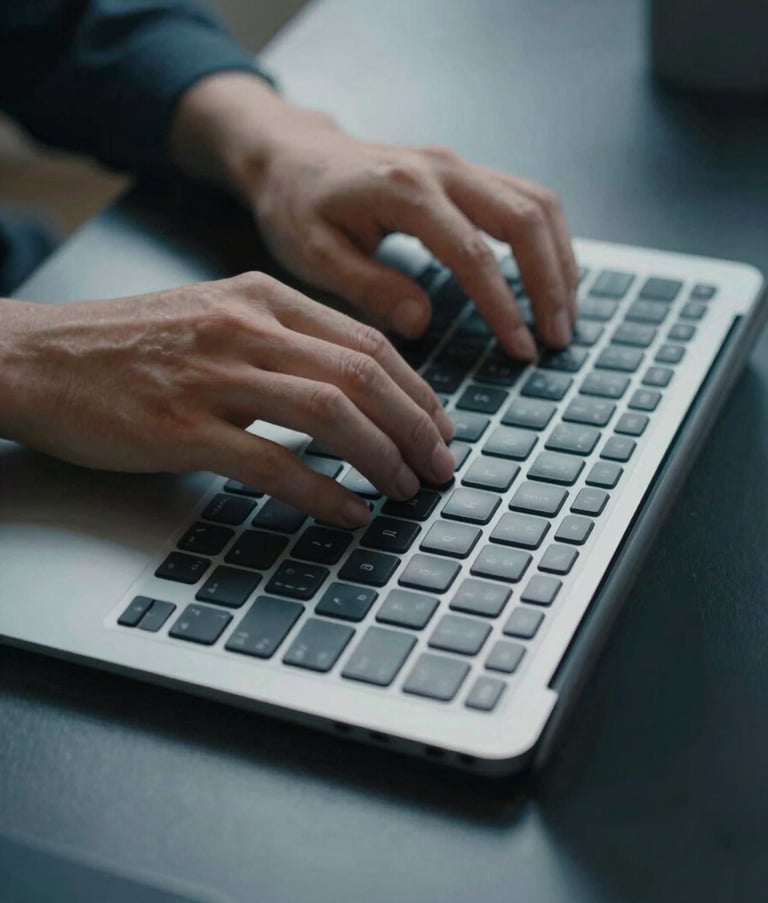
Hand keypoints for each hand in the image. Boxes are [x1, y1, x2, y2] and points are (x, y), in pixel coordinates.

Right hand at [0, 275, 453, 526]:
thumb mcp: (213, 316)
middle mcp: (246, 328)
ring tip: (408, 489)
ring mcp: (214, 376)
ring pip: (330, 414)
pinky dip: (324, 492)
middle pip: (362, 376)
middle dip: (416, 427)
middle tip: (441, 466)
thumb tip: (348, 384)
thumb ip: (280, 339)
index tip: (439, 426)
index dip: (416, 391)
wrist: (35, 357)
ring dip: (383, 458)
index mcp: (261, 298)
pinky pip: (274, 463)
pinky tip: (351, 513)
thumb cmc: (126, 345)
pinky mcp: (182, 428)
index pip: (367, 343)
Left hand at [170, 75, 578, 358]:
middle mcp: (442, 168)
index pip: (474, 253)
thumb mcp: (313, 254)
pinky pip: (525, 198)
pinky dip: (548, 240)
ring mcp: (458, 164)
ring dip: (560, 260)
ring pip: (537, 203)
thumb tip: (421, 323)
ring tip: (564, 316)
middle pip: (525, 218)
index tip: (522, 350)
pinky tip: (550, 279)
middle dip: (551, 283)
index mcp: (404, 190)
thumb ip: (368, 287)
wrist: (293, 155)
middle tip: (559, 339)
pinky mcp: (464, 172)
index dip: (504, 306)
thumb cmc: (297, 206)